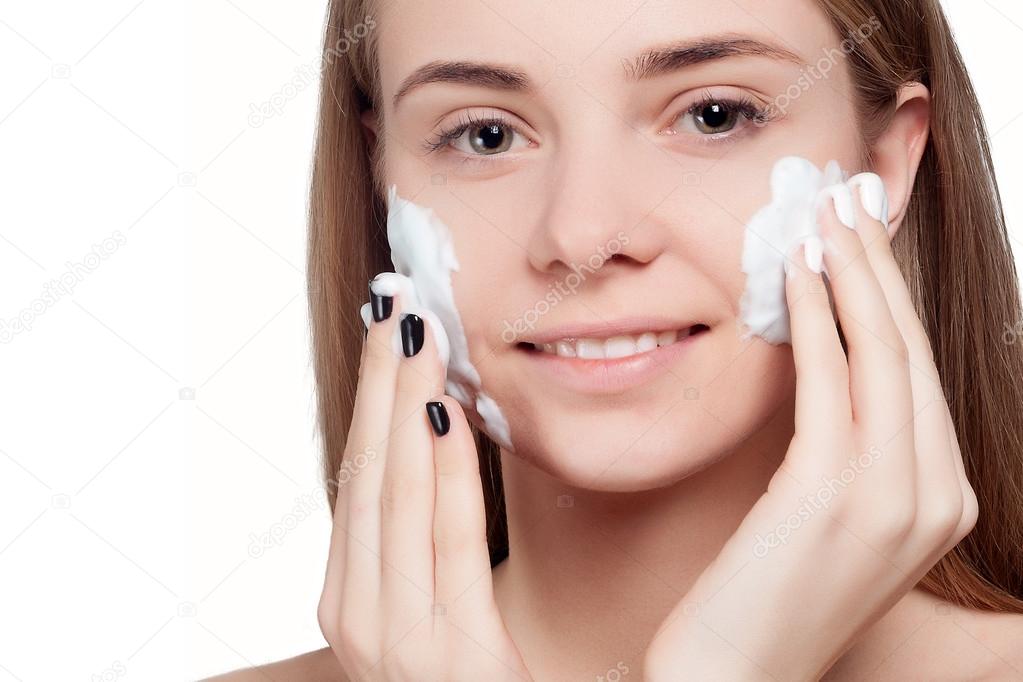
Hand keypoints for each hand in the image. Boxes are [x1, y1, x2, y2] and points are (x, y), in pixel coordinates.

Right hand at [317, 283, 531, 680]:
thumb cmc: (466, 678)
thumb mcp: (433, 601)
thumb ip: (426, 530)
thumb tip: (439, 430)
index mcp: (350, 592)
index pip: (361, 473)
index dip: (374, 395)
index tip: (391, 329)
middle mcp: (353, 610)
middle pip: (368, 470)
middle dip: (383, 380)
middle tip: (399, 301)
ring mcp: (387, 636)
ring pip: (394, 494)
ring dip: (406, 404)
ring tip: (420, 333)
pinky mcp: (435, 655)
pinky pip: (441, 541)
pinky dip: (442, 472)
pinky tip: (447, 414)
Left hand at [642, 178, 978, 680]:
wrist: (734, 677)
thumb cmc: (769, 595)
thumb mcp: (828, 520)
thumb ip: (847, 452)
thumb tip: (828, 368)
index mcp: (940, 500)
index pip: (918, 376)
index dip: (889, 299)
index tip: (862, 241)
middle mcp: (934, 496)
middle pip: (909, 351)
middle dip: (878, 267)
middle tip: (848, 201)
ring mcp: (893, 497)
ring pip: (881, 353)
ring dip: (851, 273)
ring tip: (824, 214)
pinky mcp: (834, 494)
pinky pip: (830, 380)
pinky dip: (815, 316)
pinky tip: (796, 271)